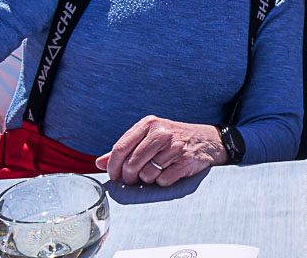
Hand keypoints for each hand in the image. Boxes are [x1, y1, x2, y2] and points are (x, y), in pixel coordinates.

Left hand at [94, 115, 226, 185]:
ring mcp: (174, 147)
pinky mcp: (184, 161)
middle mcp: (162, 133)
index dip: (113, 166)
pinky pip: (162, 180)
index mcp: (149, 124)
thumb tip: (99, 163)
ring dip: (147, 179)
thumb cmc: (173, 139)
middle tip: (133, 178)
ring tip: (155, 171)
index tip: (113, 175)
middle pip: (131, 164)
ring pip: (146, 174)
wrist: (207, 140)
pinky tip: (168, 172)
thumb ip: (124, 149)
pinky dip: (162, 181)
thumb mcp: (149, 136)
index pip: (120, 148)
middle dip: (129, 176)